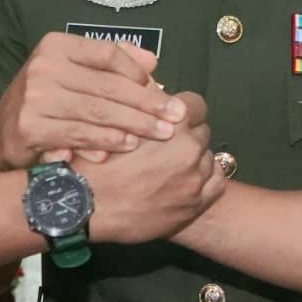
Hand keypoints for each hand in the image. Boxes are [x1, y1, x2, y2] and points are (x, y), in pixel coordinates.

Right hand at [0, 33, 184, 171]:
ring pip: (99, 112)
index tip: (162, 89)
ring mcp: (35, 97)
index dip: (138, 72)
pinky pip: (81, 134)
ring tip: (161, 133)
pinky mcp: (31, 127)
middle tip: (175, 117)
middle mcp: (44, 66)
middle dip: (148, 103)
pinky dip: (108, 141)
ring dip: (135, 124)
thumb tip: (152, 60)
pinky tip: (129, 146)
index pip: (108, 54)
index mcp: (56, 46)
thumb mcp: (73, 73)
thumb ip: (110, 63)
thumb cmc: (45, 102)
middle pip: (109, 85)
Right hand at [85, 91, 222, 243]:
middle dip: (186, 136)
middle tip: (163, 147)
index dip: (181, 111)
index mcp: (172, 124)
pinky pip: (216, 183)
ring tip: (169, 168)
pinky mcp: (195, 204)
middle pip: (202, 131)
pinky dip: (205, 180)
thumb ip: (140, 107)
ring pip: (208, 157)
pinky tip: (186, 182)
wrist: (85, 208)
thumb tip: (155, 93)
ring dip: (194, 159)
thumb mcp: (112, 122)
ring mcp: (195, 179)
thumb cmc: (93, 165)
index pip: (196, 105)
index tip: (171, 119)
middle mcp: (190, 149)